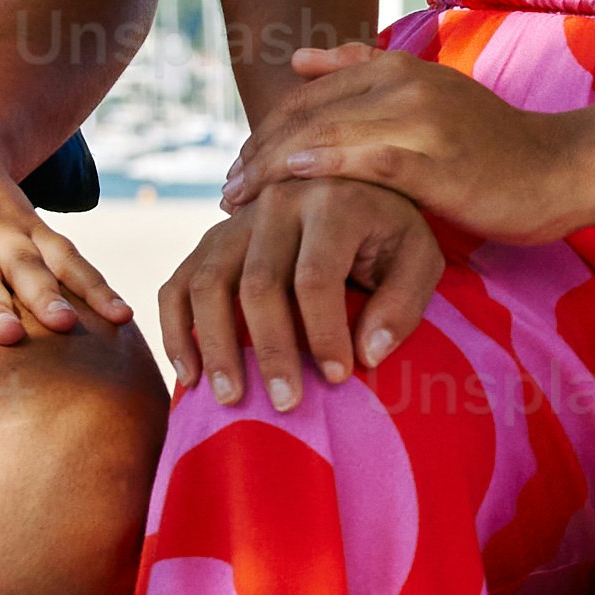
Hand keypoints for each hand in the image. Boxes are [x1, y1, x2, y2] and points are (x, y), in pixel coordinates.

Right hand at [150, 185, 443, 409]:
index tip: (337, 377)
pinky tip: (191, 375)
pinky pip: (177, 285)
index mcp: (331, 202)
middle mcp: (276, 202)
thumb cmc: (391, 235)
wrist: (355, 191)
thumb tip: (367, 354)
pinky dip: (176, 331)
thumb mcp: (419, 259)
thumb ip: (403, 304)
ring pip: (207, 284)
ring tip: (231, 398)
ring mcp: (236, 220)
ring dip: (214, 346)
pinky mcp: (211, 239)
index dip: (324, 333)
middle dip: (271, 351)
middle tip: (286, 404)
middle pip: (258, 284)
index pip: (316, 277)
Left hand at [228, 43, 590, 247]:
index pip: (310, 93)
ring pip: (327, 132)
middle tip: (227, 188)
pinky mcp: (436, 157)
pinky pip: (367, 158)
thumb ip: (366, 73)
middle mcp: (405, 83)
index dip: (268, 128)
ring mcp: (421, 118)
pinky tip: (292, 181)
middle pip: (308, 112)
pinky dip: (324, 165)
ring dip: (274, 164)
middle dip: (259, 151)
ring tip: (239, 196)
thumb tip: (299, 59)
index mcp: (399, 67)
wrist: (562, 169)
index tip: (240, 165)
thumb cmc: (494, 148)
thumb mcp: (429, 96)